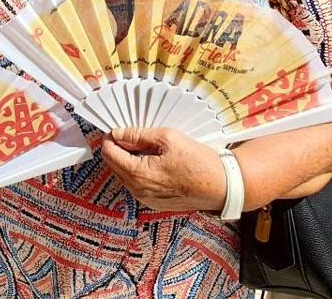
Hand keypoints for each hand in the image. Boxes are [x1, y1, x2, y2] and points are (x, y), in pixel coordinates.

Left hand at [99, 127, 227, 212]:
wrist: (222, 186)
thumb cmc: (198, 162)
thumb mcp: (167, 138)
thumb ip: (138, 135)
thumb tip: (118, 133)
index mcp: (138, 174)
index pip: (109, 153)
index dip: (110, 138)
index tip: (118, 128)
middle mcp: (138, 190)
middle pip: (114, 165)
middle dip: (118, 148)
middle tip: (132, 134)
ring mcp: (146, 199)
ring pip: (125, 174)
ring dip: (129, 159)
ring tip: (147, 147)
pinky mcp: (155, 203)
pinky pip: (137, 183)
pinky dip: (139, 170)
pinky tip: (155, 160)